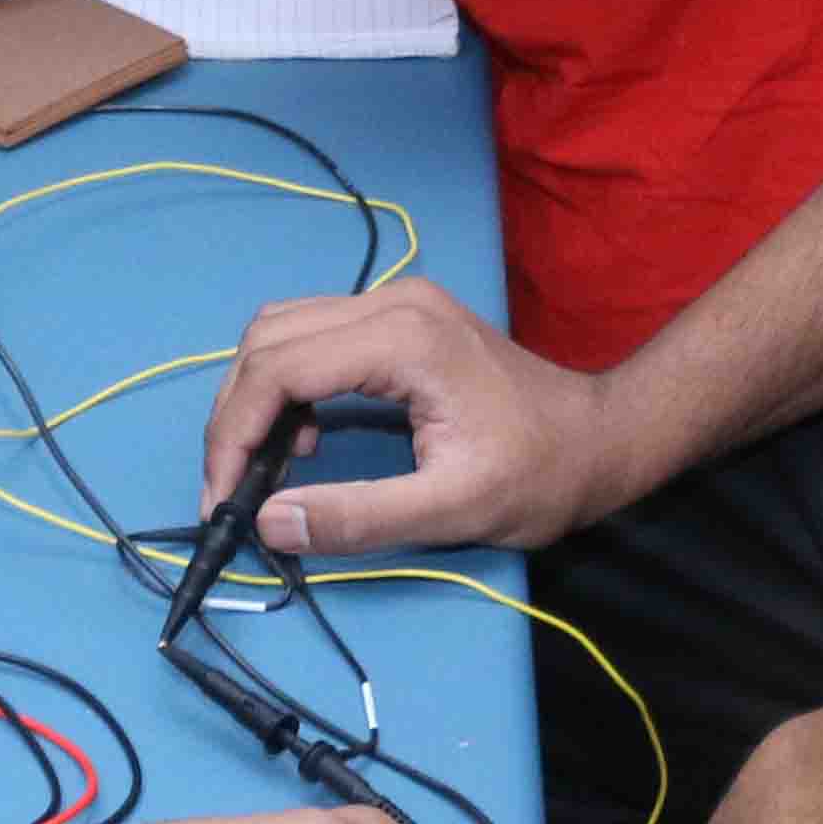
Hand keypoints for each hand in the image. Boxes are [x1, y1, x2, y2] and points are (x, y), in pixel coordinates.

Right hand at [196, 279, 634, 555]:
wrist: (600, 439)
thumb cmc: (539, 475)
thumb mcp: (451, 509)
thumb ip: (358, 516)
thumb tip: (268, 521)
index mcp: (403, 339)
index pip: (278, 369)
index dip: (234, 435)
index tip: (222, 500)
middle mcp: (392, 302)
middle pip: (268, 340)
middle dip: (235, 417)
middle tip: (231, 491)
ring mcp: (397, 302)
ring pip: (282, 330)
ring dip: (256, 396)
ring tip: (264, 467)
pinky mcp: (400, 318)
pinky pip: (313, 336)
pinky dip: (287, 383)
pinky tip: (307, 437)